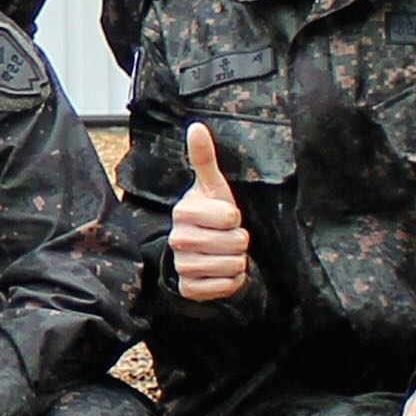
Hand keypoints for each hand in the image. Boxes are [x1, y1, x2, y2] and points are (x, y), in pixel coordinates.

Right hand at [169, 122, 249, 302]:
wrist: (197, 252)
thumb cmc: (209, 216)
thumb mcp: (211, 188)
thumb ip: (204, 158)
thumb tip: (196, 126)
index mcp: (182, 212)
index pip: (230, 217)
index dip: (234, 218)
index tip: (223, 218)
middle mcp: (177, 239)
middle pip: (235, 242)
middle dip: (238, 240)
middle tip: (225, 237)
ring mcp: (183, 265)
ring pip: (233, 264)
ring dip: (236, 261)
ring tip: (223, 253)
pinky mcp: (189, 288)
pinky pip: (226, 286)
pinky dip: (230, 280)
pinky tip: (220, 271)